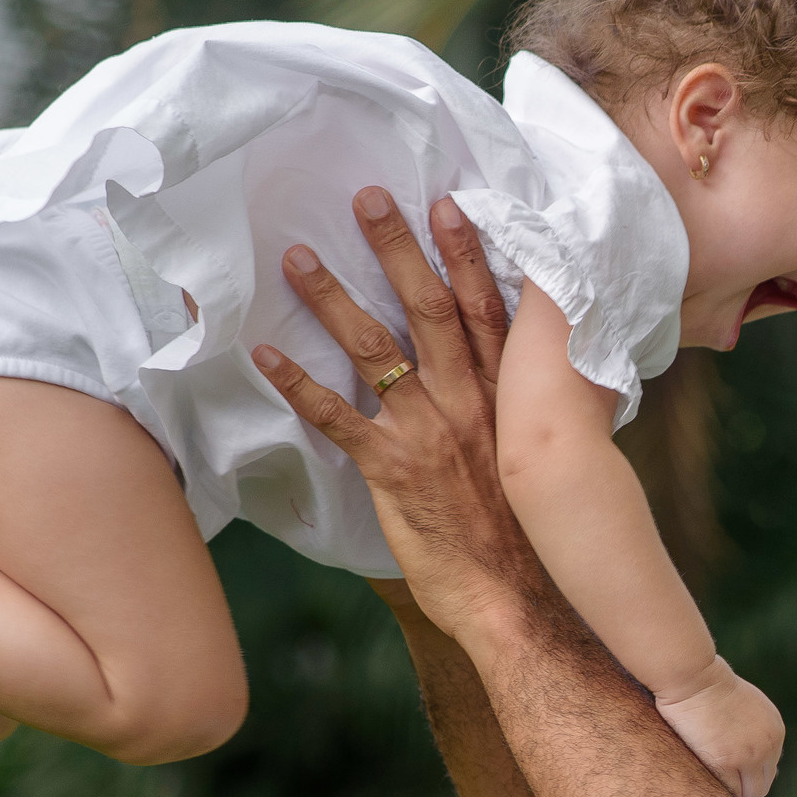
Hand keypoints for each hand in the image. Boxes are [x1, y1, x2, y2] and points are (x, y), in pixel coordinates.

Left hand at [252, 190, 530, 647]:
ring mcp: (429, 432)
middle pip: (428, 310)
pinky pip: (338, 418)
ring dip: (334, 300)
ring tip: (299, 258)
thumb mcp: (531, 461)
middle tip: (368, 199)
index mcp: (506, 397)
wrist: (518, 598)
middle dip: (397, 250)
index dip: (467, 255)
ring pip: (377, 351)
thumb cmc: (525, 536)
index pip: (487, 310)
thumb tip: (514, 388)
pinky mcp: (393, 470)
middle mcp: (470, 403)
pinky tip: (265, 355)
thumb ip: (515, 416)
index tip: (448, 205)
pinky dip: (299, 385)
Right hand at [656, 658, 784, 796]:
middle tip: (722, 795)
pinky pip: (728, 792)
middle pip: (763, 785)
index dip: (750, 777)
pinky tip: (705, 791)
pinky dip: (718, 794)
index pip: (769, 769)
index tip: (733, 781)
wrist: (694, 676)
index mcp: (774, 731)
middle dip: (745, 790)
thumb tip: (743, 754)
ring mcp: (749, 756)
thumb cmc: (709, 686)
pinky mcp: (726, 763)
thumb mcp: (746, 706)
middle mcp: (768, 746)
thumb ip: (752, 730)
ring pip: (750, 795)